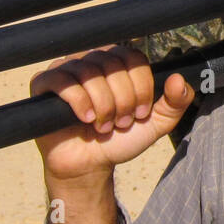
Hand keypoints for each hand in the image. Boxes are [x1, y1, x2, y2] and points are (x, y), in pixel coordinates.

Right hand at [30, 45, 194, 184]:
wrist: (89, 165)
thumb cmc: (119, 139)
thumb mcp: (155, 123)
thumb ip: (174, 102)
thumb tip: (180, 79)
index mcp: (117, 62)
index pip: (134, 57)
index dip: (142, 87)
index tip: (141, 113)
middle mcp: (91, 59)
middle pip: (113, 64)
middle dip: (123, 100)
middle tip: (121, 122)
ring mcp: (66, 69)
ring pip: (90, 72)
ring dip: (103, 105)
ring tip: (104, 126)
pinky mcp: (43, 84)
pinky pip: (62, 80)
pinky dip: (79, 102)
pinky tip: (86, 119)